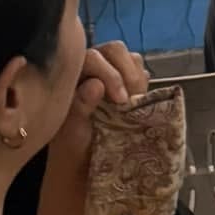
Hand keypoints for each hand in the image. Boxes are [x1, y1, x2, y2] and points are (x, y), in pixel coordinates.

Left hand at [50, 43, 148, 167]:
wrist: (83, 164)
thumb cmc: (72, 147)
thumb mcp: (72, 130)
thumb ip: (80, 105)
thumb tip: (96, 84)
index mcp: (72, 74)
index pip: (93, 56)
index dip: (110, 74)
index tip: (120, 101)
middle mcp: (91, 68)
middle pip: (114, 50)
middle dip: (127, 73)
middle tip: (131, 100)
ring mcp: (111, 74)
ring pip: (130, 58)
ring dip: (136, 78)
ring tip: (135, 101)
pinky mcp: (127, 84)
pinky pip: (140, 72)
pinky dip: (143, 83)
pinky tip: (139, 101)